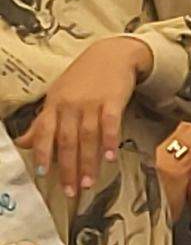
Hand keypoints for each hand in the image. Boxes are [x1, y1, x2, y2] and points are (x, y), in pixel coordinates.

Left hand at [15, 36, 153, 198]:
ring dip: (89, 162)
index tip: (43, 174)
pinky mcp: (113, 100)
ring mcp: (92, 102)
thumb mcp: (57, 96)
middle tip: (71, 190)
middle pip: (67, 140)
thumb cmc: (83, 77)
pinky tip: (111, 157)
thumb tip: (23, 142)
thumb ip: (43, 121)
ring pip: (88, 136)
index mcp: (54, 104)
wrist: (111, 54)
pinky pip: (110, 124)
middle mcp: (70, 104)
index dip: (44, 153)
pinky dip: (110, 141)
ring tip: (89, 182)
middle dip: (68, 167)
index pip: (45, 132)